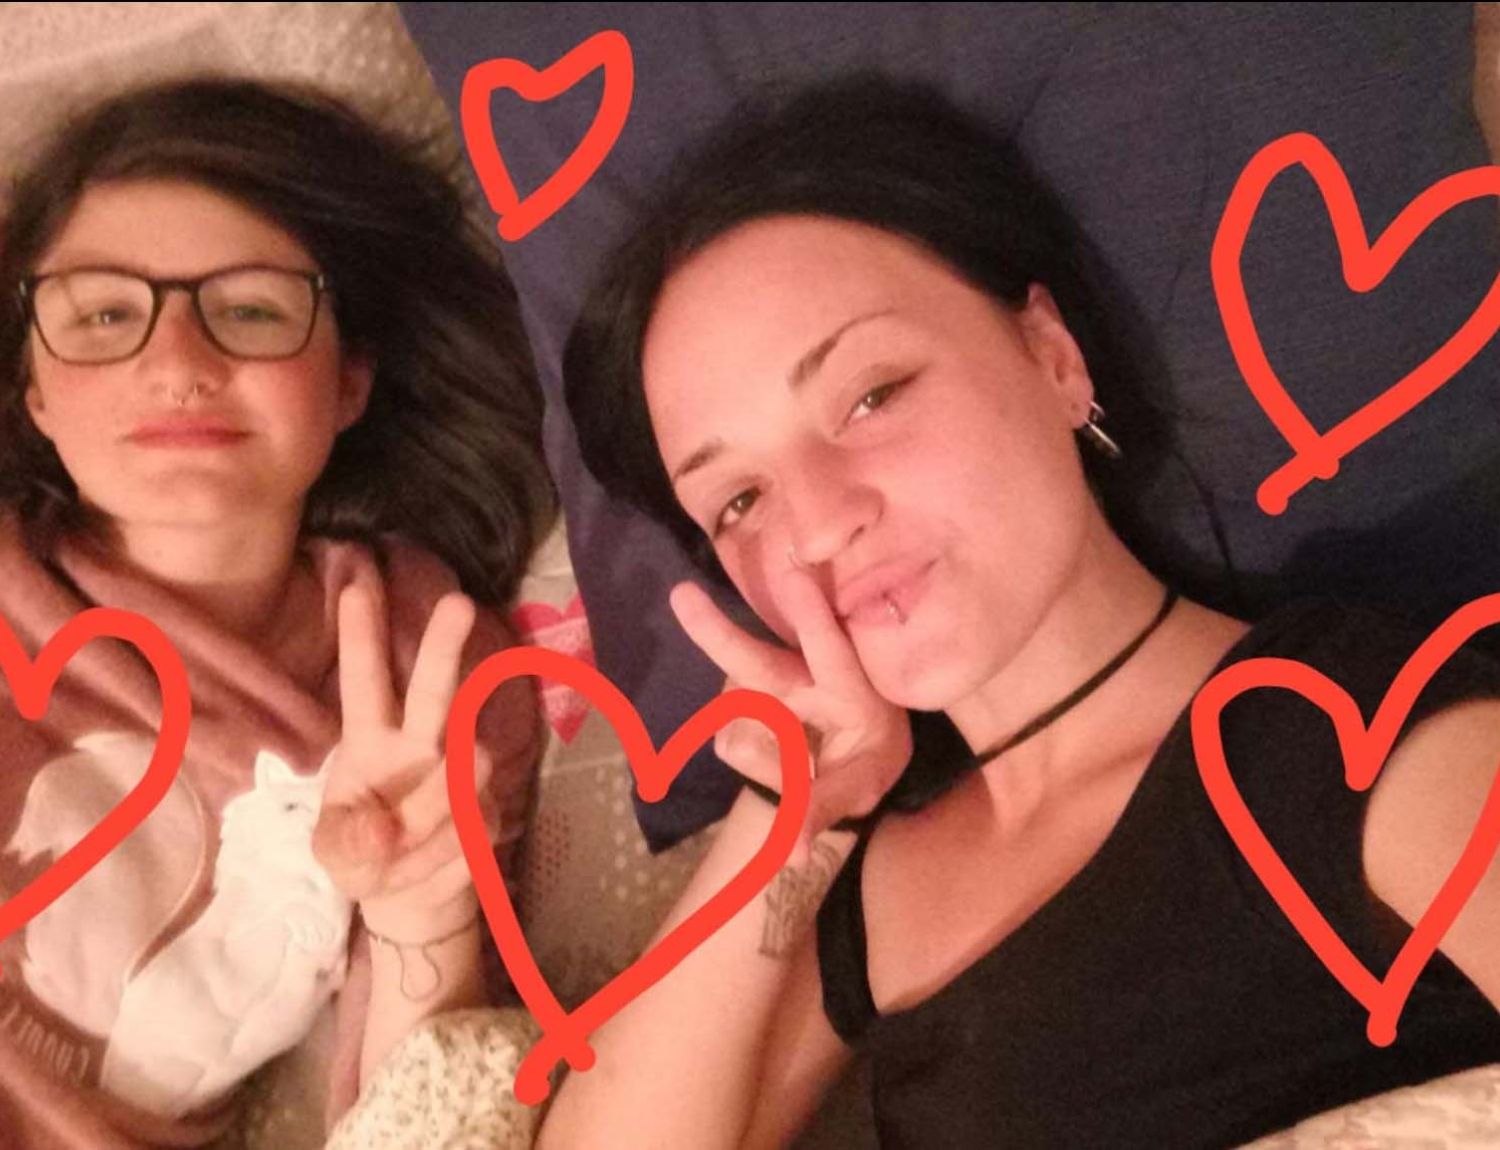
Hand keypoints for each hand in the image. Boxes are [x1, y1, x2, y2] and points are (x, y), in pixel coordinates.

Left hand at [313, 581, 497, 939]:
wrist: (411, 900)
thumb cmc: (362, 856)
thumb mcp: (333, 854)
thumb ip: (346, 841)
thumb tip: (383, 831)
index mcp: (371, 739)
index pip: (365, 683)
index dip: (362, 639)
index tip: (358, 587)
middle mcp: (421, 743)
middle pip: (434, 689)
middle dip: (444, 646)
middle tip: (458, 603)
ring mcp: (460, 774)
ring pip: (460, 775)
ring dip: (425, 826)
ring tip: (396, 861)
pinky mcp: (488, 812)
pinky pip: (467, 834)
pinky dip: (434, 866)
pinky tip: (424, 872)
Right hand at [670, 568, 910, 846]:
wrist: (845, 759)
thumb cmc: (864, 761)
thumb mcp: (857, 789)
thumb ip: (821, 811)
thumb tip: (791, 853)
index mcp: (848, 684)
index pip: (829, 648)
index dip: (811, 614)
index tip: (794, 575)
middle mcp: (799, 675)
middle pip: (750, 658)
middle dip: (716, 631)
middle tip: (682, 596)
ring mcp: (762, 686)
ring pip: (738, 732)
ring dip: (769, 767)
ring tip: (807, 772)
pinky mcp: (735, 700)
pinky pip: (730, 743)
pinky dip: (757, 766)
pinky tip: (779, 763)